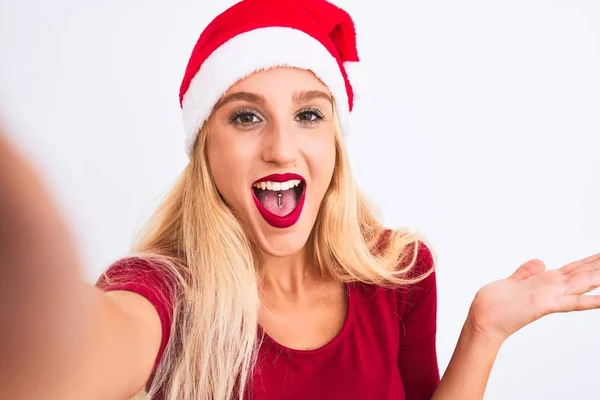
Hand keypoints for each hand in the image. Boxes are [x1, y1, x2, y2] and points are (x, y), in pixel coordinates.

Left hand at [467, 252, 599, 342]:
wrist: (483, 320)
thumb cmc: (495, 303)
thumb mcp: (513, 280)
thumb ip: (527, 271)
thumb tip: (541, 262)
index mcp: (547, 281)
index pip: (576, 268)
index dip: (592, 260)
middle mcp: (553, 288)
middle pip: (585, 273)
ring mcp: (551, 296)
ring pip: (584, 283)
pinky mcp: (544, 305)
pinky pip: (571, 302)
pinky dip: (590, 301)